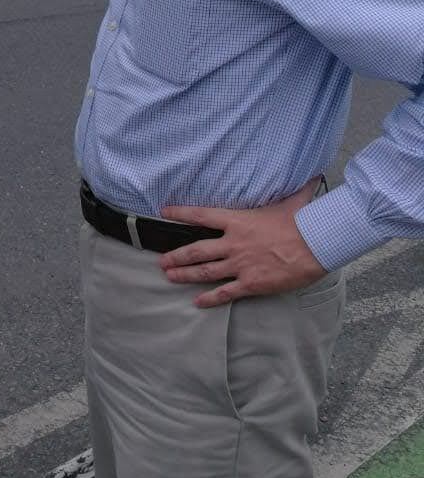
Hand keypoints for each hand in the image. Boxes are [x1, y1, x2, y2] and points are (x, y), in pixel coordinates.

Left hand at [159, 180, 324, 307]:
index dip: (180, 213)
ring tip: (169, 276)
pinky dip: (210, 298)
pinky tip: (197, 301)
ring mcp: (240, 264)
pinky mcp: (251, 284)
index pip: (201, 215)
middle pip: (196, 250)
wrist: (314, 246)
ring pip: (205, 272)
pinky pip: (225, 293)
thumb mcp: (292, 200)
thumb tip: (310, 175)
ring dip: (185, 275)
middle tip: (162, 260)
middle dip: (176, 255)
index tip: (164, 212)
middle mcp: (233, 243)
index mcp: (238, 221)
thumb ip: (294, 188)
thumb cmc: (302, 222)